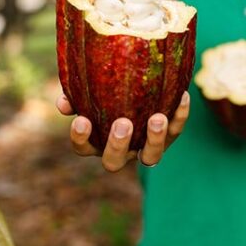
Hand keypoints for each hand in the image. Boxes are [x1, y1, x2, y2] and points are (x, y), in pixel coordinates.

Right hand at [55, 91, 189, 171]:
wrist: (140, 83)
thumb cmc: (107, 88)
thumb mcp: (89, 90)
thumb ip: (76, 95)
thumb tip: (63, 102)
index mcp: (97, 141)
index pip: (83, 148)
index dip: (81, 138)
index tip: (82, 120)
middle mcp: (122, 150)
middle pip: (115, 162)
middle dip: (118, 145)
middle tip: (123, 123)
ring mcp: (145, 147)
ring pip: (151, 157)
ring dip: (154, 139)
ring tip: (157, 118)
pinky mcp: (169, 136)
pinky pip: (177, 130)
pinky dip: (180, 115)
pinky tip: (182, 96)